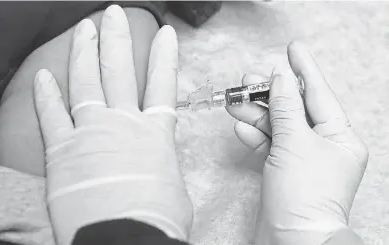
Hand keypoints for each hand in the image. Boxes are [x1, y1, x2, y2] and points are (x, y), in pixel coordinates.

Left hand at [33, 5, 191, 244]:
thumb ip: (161, 168)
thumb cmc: (156, 219)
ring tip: (84, 28)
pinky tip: (44, 74)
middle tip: (113, 14)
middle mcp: (122, 124)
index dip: (164, 57)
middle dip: (117, 39)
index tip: (164, 35)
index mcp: (154, 134)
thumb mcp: (172, 189)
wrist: (124, 238)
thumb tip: (155, 168)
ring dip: (84, 51)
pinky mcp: (63, 150)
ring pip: (86, 81)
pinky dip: (46, 93)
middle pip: (119, 71)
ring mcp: (90, 132)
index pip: (162, 84)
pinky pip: (52, 114)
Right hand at [227, 41, 367, 244]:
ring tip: (236, 102)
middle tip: (249, 79)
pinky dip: (255, 136)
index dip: (304, 70)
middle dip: (270, 94)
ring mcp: (301, 158)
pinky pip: (268, 145)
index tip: (292, 49)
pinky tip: (241, 128)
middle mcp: (322, 146)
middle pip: (294, 110)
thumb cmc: (303, 196)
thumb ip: (285, 108)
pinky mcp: (282, 169)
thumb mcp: (295, 143)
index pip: (318, 95)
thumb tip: (280, 78)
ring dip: (256, 114)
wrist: (289, 241)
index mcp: (339, 137)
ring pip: (277, 126)